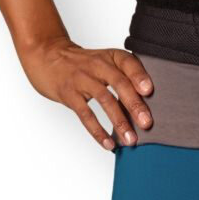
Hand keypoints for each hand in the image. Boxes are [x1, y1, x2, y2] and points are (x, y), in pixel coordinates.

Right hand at [19, 37, 153, 151]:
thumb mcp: (103, 61)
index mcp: (110, 56)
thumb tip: (145, 104)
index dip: (139, 76)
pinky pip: (86, 114)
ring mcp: (82, 79)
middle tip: (147, 123)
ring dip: (119, 121)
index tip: (149, 91)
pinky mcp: (69, 94)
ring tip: (131, 139)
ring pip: (105, 100)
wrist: (48, 56)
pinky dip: (98, 131)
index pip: (128, 62)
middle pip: (119, 83)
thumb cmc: (82, 63)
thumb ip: (122, 76)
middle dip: (134, 105)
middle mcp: (98, 65)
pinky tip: (108, 143)